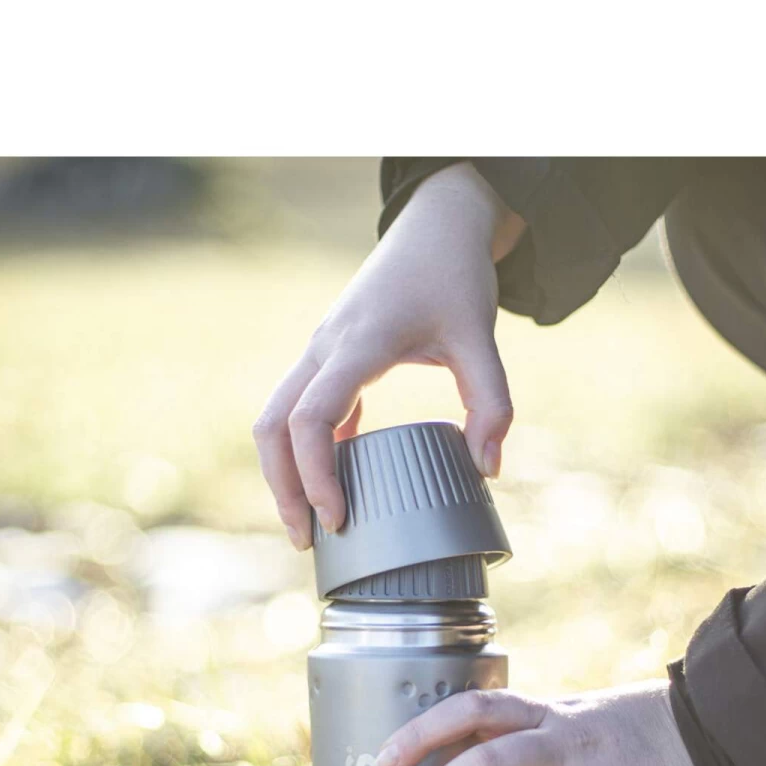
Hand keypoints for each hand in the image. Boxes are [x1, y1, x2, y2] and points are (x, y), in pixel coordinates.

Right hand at [253, 162, 525, 547]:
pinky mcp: (328, 355)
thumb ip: (491, 403)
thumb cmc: (456, 276)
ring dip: (284, 473)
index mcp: (357, 344)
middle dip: (283, 488)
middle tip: (308, 540)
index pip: (311, 418)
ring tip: (309, 523)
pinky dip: (305, 449)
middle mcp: (325, 347)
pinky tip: (332, 483)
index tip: (338, 518)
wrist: (437, 225)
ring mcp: (320, 350)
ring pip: (274, 418)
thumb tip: (488, 469)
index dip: (316, 475)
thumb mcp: (482, 337)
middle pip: (274, 426)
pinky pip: (298, 408)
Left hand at [377, 681, 712, 765]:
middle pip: (487, 764)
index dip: (424, 731)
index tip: (385, 760)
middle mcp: (568, 745)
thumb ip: (525, 731)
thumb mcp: (575, 712)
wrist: (718, 735)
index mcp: (550, 712)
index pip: (474, 709)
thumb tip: (458, 755)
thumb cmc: (635, 728)